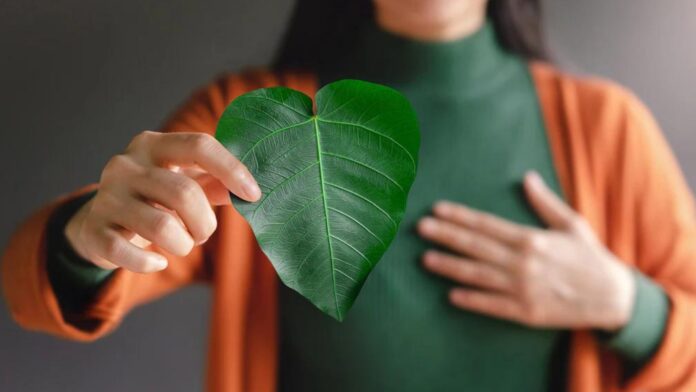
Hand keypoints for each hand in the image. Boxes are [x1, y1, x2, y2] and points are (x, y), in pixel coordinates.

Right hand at [65, 131, 260, 272]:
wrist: (98, 223)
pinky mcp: (94, 230)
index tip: (254, 195)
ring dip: (183, 244)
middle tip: (203, 233)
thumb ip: (215, 182)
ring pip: (162, 227)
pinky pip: (128, 253)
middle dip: (204, 223)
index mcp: (152, 145)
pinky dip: (150, 264)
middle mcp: (126, 165)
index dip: (232, 170)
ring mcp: (107, 197)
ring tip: (182, 244)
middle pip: (184, 193)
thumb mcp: (183, 182)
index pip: (199, 146)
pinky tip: (158, 263)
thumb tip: (249, 191)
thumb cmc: (153, 199)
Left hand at [418, 171, 634, 331]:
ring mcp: (522, 288)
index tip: (437, 209)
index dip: (459, 216)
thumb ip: (544, 202)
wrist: (613, 297)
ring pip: (477, 275)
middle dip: (445, 236)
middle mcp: (522, 262)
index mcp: (531, 238)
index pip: (486, 224)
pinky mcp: (525, 312)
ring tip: (425, 259)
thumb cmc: (590, 257)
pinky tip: (451, 295)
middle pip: (475, 246)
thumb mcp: (571, 223)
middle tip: (420, 228)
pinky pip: (492, 305)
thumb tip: (527, 177)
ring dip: (449, 267)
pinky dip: (471, 300)